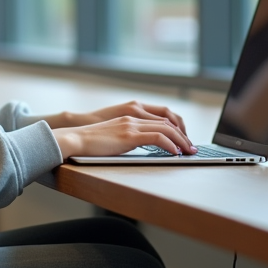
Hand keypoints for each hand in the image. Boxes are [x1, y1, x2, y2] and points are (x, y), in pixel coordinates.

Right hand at [42, 100, 190, 139]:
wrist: (75, 138)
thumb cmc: (91, 141)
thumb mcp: (114, 135)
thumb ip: (128, 136)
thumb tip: (141, 146)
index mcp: (130, 114)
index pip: (161, 117)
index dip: (176, 128)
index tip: (183, 140)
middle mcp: (133, 116)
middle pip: (168, 121)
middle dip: (183, 135)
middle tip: (192, 148)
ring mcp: (131, 125)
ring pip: (166, 129)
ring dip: (181, 141)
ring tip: (189, 152)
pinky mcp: (129, 136)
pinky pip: (157, 138)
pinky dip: (170, 145)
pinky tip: (175, 153)